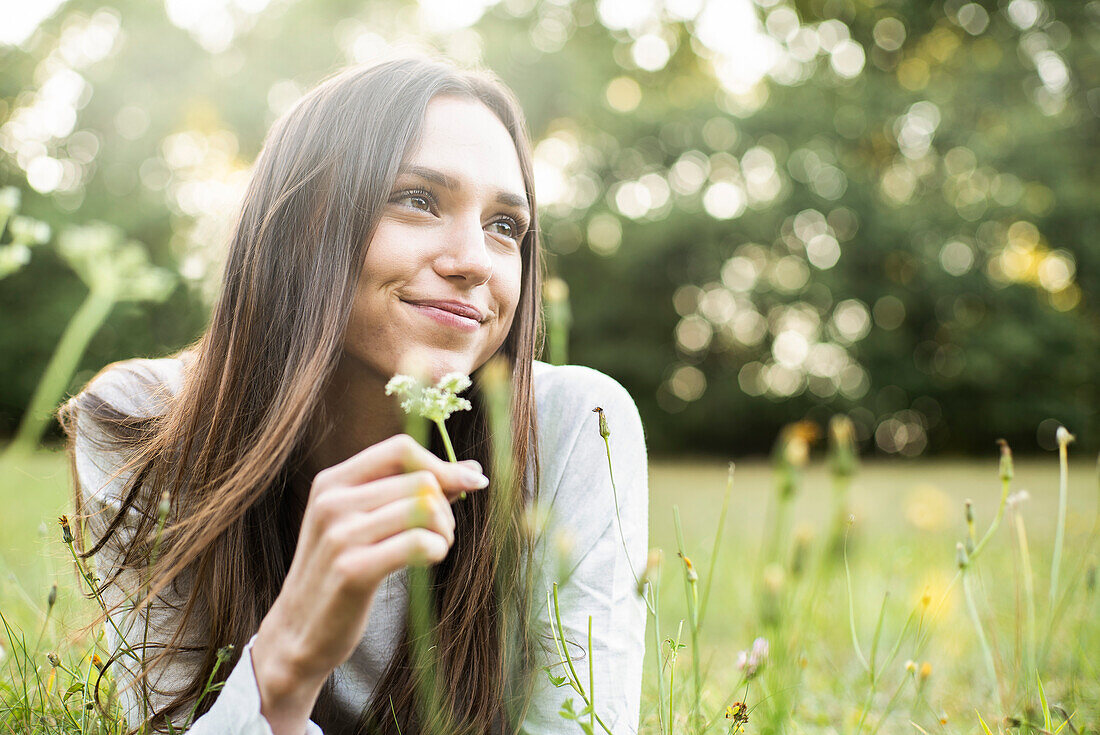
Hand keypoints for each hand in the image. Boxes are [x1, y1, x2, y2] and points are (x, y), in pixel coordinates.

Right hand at [249, 434, 487, 733]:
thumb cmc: (340, 572)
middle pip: (419, 480)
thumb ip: (409, 491)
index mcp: (332, 482)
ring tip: (436, 547)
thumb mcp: (363, 522)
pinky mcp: (352, 570)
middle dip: (446, 507)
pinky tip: (429, 560)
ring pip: (424, 508)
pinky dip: (436, 550)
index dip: (442, 464)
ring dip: (444, 531)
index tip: (470, 483)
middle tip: (442, 533)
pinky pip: (418, 542)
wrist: (298, 631)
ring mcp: (340, 535)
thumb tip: (472, 470)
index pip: (400, 449)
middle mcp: (332, 501)